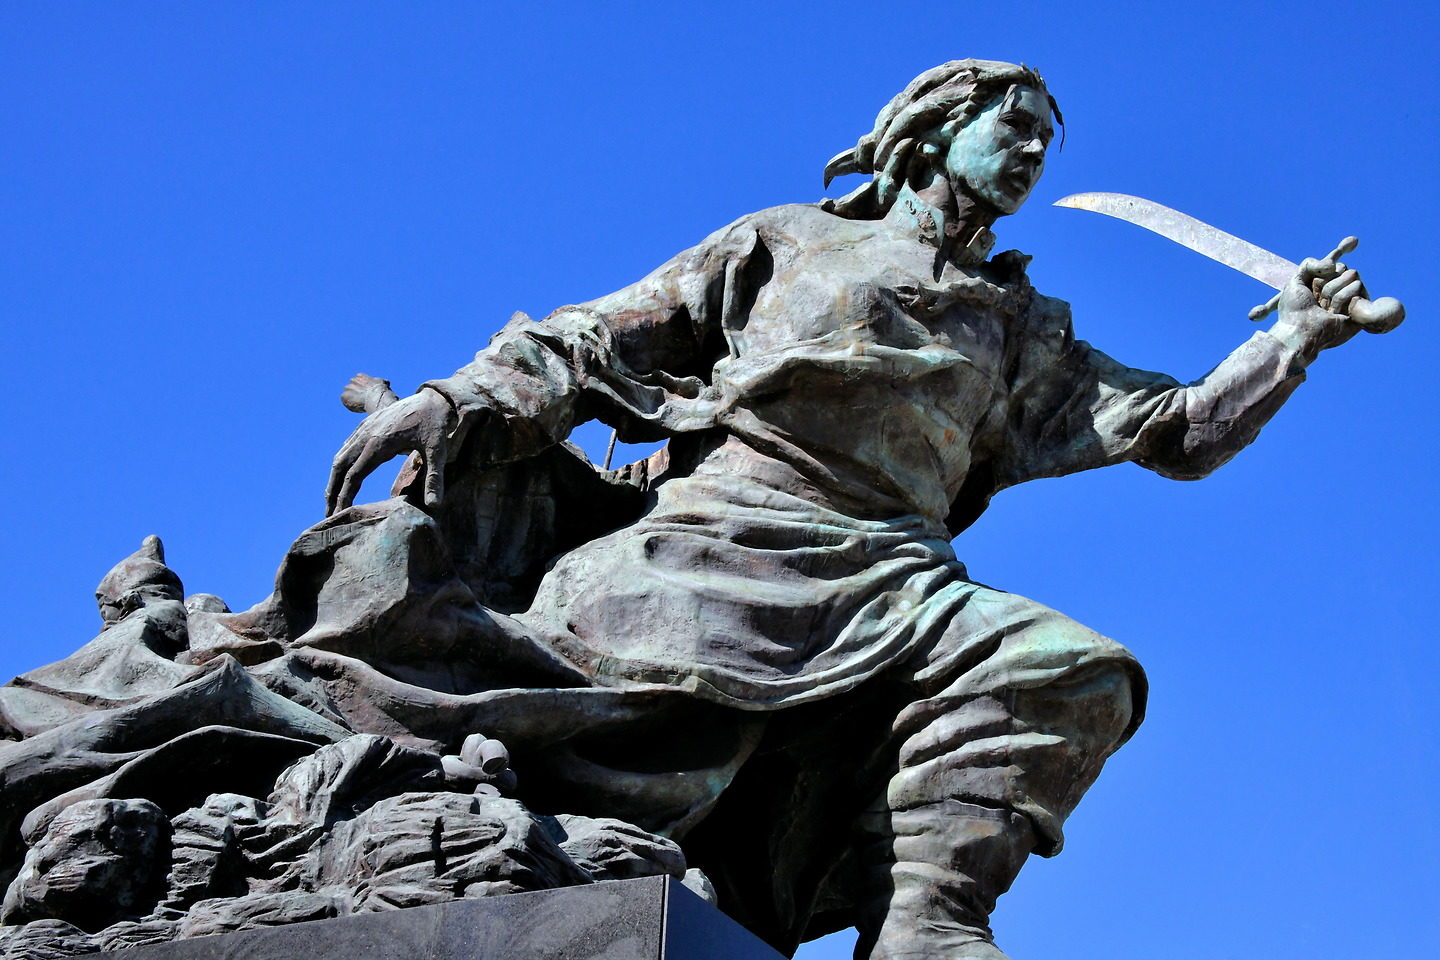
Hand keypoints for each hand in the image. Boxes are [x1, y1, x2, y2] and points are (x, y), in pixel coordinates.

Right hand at [325, 388, 454, 514]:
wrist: (432, 397)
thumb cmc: (435, 425)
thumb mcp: (438, 451)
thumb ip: (435, 478)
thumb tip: (434, 506)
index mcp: (379, 444)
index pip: (355, 475)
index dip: (345, 497)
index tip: (341, 515)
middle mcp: (366, 435)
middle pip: (340, 468)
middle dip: (332, 492)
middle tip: (329, 515)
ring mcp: (363, 429)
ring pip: (340, 457)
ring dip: (333, 480)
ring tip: (331, 502)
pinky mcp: (366, 425)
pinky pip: (346, 448)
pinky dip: (340, 465)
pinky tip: (341, 479)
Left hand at [1260, 237, 1403, 353]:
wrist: (1300, 330)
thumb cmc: (1295, 310)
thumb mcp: (1295, 282)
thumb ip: (1311, 264)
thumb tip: (1334, 264)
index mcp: (1324, 285)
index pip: (1335, 263)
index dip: (1344, 247)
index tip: (1354, 240)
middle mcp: (1340, 290)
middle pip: (1343, 267)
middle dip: (1325, 281)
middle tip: (1317, 299)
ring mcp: (1352, 298)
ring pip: (1352, 275)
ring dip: (1332, 292)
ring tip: (1325, 309)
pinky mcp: (1361, 307)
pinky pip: (1357, 286)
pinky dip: (1342, 298)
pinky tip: (1336, 313)